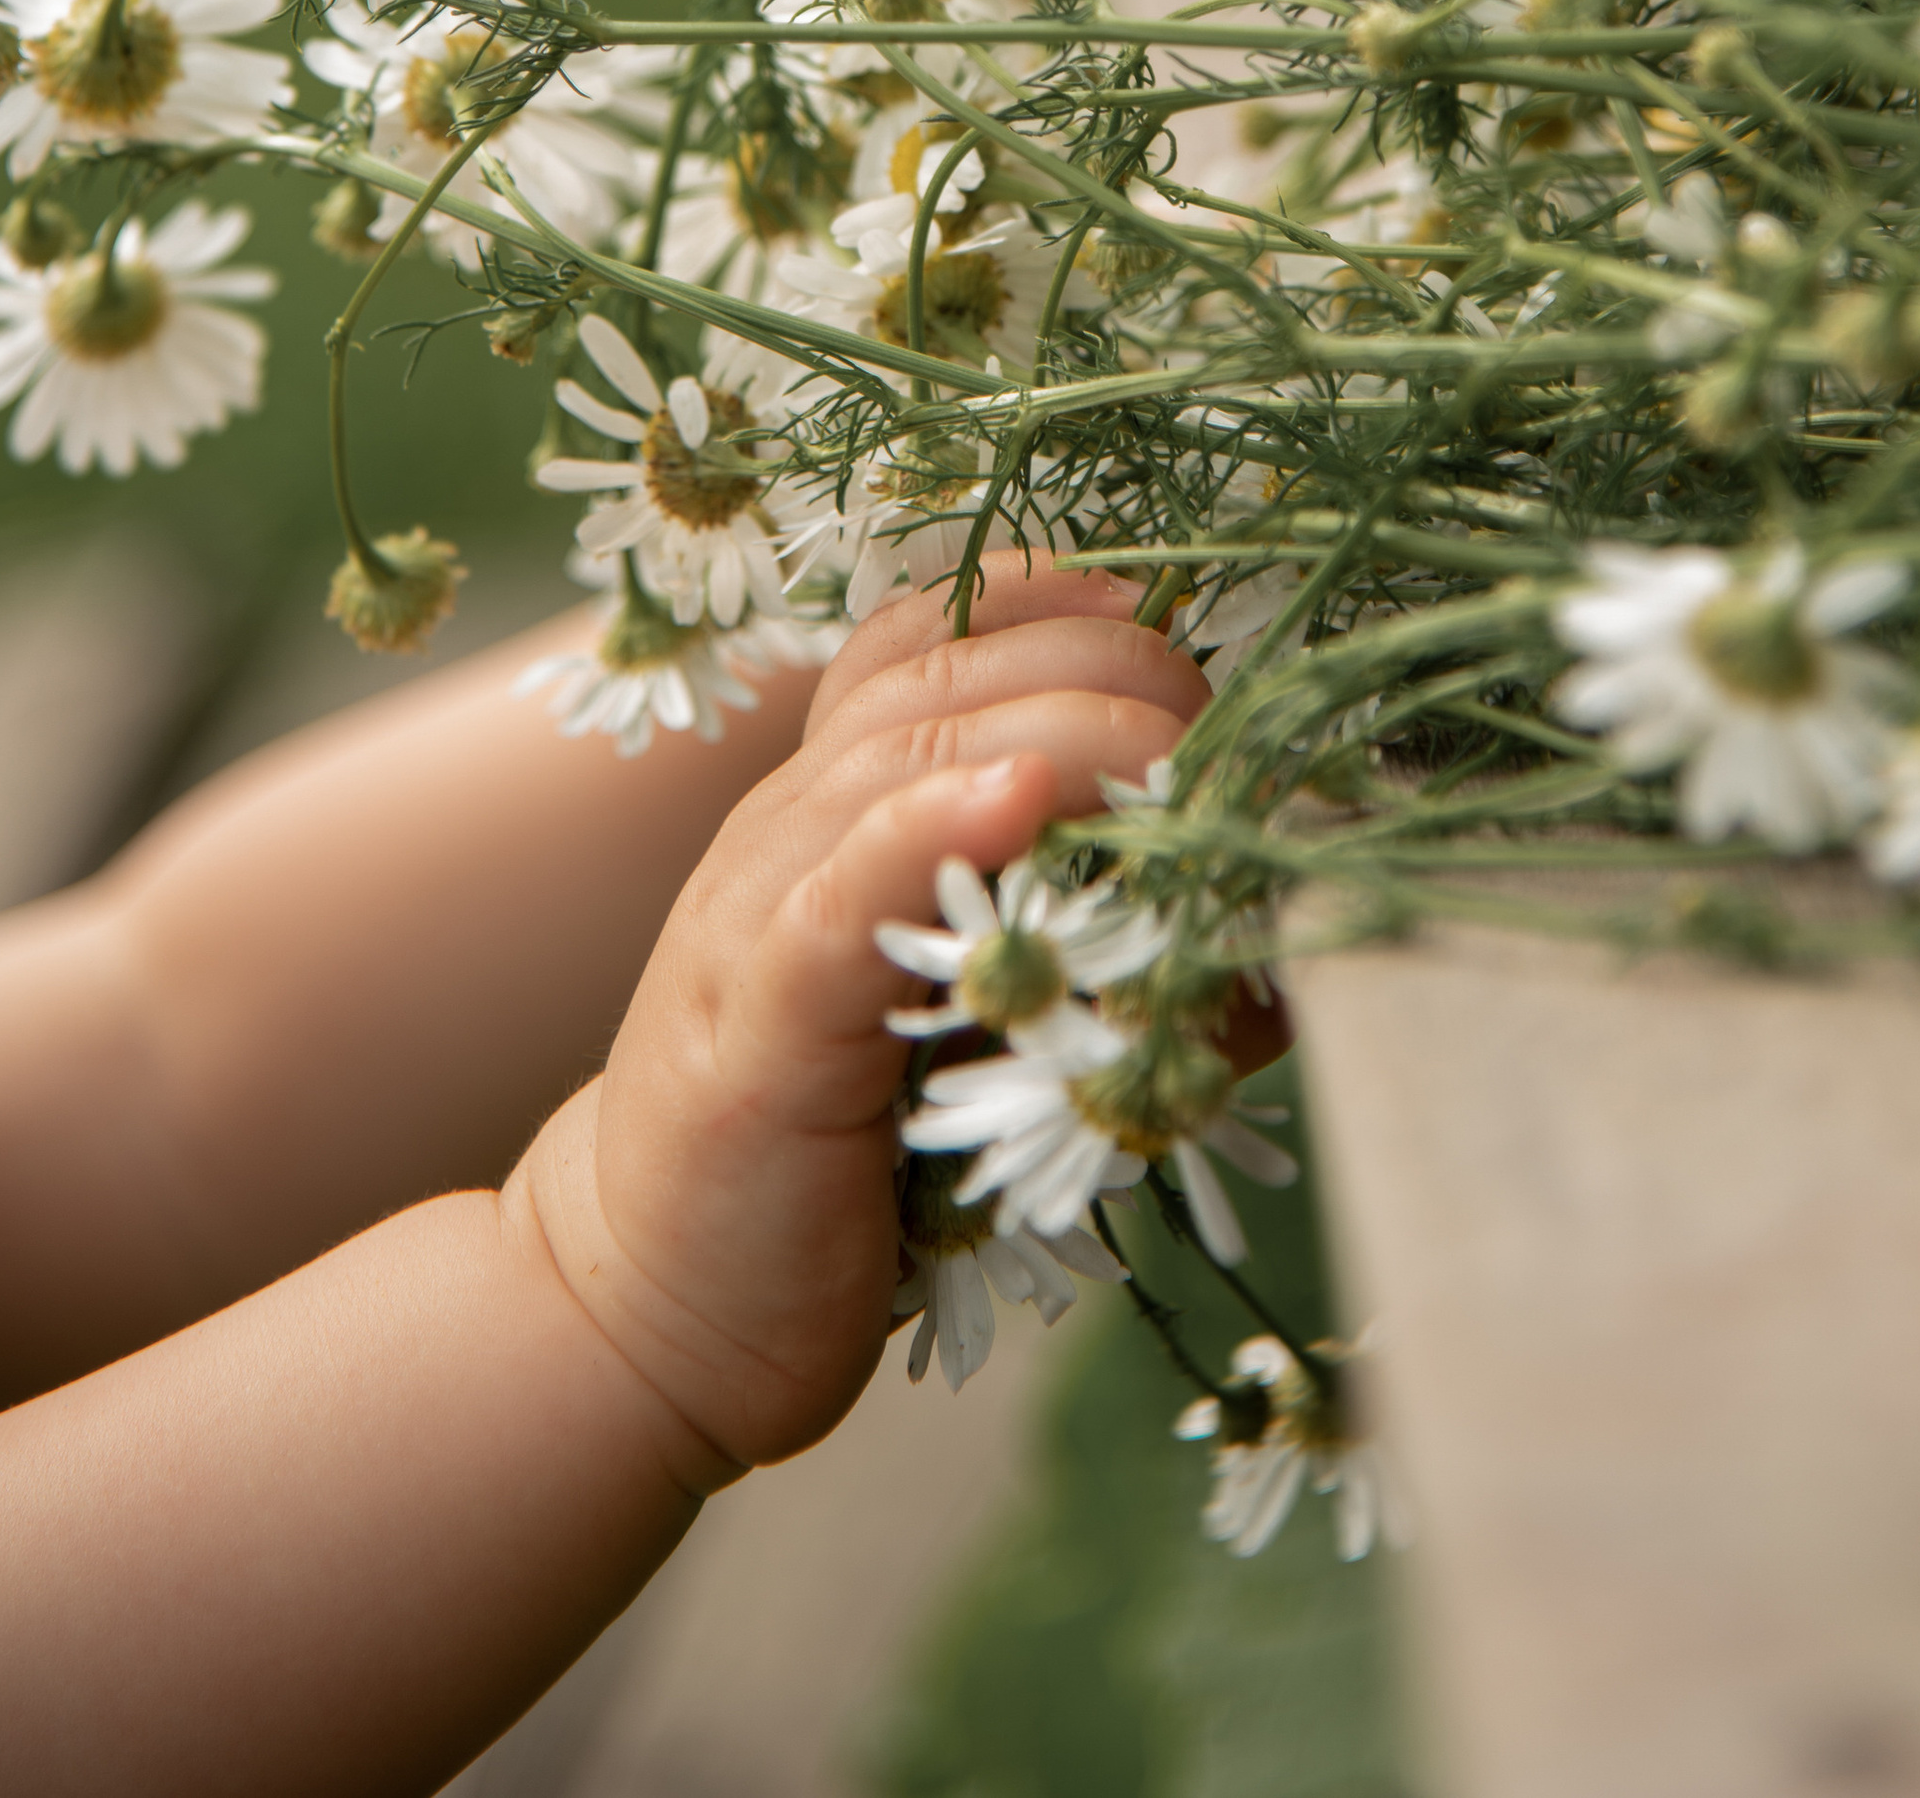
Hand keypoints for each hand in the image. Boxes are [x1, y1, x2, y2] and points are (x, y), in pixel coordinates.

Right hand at [506, 561, 1206, 1479]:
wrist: (655, 1309)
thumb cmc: (852, 1166)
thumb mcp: (987, 1037)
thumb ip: (1104, 971)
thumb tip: (1264, 952)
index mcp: (842, 800)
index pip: (944, 631)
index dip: (1074, 610)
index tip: (1188, 640)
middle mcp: (793, 822)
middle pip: (955, 670)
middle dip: (1116, 677)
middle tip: (1232, 743)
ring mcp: (760, 909)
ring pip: (908, 752)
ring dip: (1068, 735)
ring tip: (1176, 754)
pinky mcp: (756, 1025)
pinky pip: (840, 893)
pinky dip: (930, 827)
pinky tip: (1013, 795)